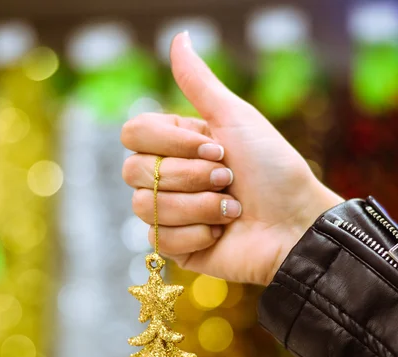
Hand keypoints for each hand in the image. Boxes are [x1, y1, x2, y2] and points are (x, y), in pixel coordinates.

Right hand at [121, 32, 343, 285]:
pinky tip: (221, 233)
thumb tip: (178, 37)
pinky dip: (196, 234)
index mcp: (177, 144)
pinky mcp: (176, 247)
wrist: (294, 224)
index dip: (170, 142)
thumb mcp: (237, 119)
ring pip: (146, 207)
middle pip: (134, 172)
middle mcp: (168, 177)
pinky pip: (159, 239)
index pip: (133, 135)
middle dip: (188, 176)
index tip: (216, 147)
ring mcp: (170, 214)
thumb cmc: (273, 170)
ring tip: (231, 210)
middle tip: (227, 179)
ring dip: (198, 206)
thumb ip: (201, 84)